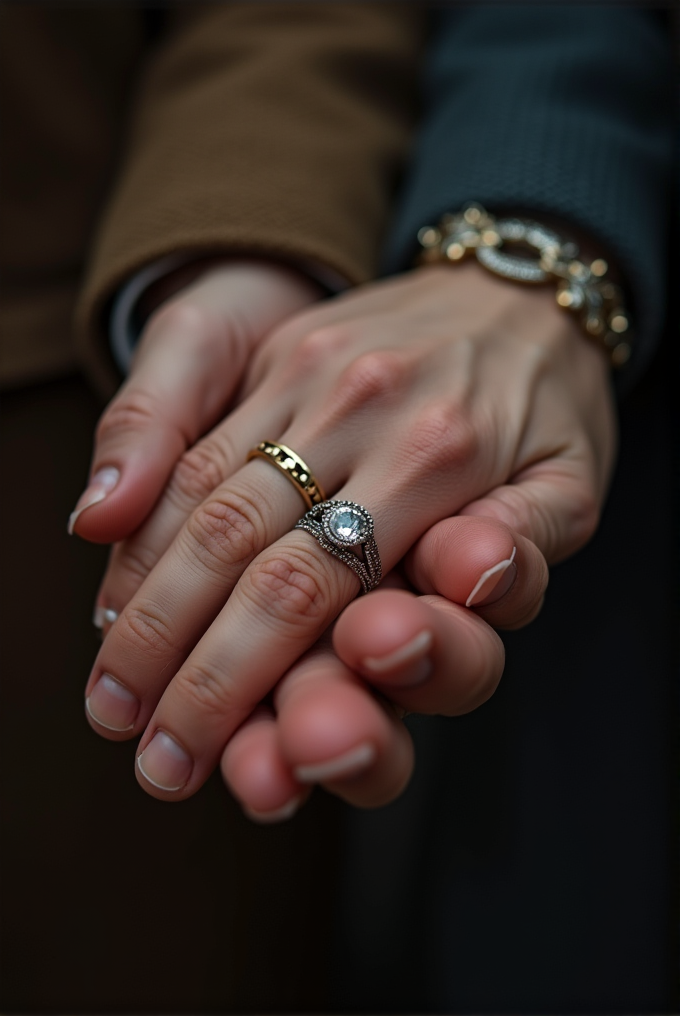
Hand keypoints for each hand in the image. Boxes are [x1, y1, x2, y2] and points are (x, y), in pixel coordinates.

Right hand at [82, 262, 615, 806]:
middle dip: (177, 663)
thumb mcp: (574, 483)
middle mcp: (363, 412)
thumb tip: (464, 582)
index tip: (193, 758)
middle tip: (136, 746)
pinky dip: (152, 522)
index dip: (237, 684)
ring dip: (145, 600)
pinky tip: (120, 583)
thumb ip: (522, 544)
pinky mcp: (283, 357)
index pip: (312, 590)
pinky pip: (199, 445)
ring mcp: (311, 377)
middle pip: (241, 552)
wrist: (522, 283)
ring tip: (108, 685)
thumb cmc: (551, 405)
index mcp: (441, 456)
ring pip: (203, 498)